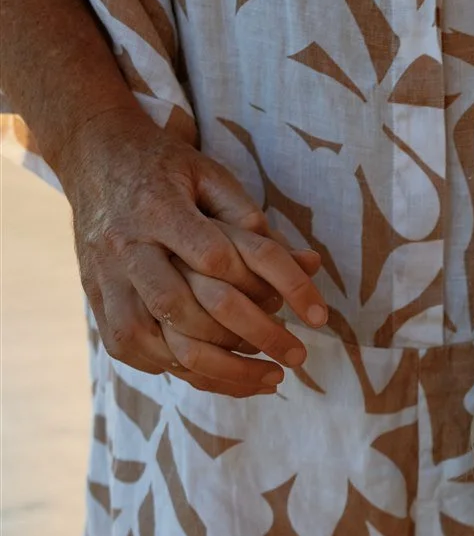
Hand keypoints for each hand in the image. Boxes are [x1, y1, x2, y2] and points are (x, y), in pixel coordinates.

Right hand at [57, 106, 327, 395]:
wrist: (95, 157)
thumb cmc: (166, 168)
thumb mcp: (210, 175)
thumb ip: (254, 220)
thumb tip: (310, 263)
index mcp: (158, 209)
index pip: (218, 259)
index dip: (271, 289)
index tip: (317, 316)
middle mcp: (126, 248)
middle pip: (185, 310)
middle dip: (250, 339)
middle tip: (297, 357)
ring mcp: (106, 280)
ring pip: (157, 340)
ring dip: (216, 368)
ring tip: (265, 378)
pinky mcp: (98, 303)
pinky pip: (134, 349)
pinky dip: (176, 367)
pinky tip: (216, 372)